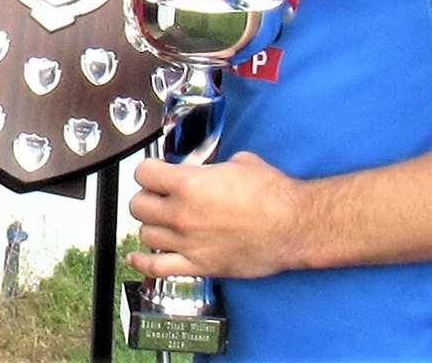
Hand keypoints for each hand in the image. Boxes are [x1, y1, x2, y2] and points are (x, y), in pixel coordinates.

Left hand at [126, 151, 301, 279]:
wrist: (294, 226)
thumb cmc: (273, 196)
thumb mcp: (239, 163)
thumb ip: (211, 167)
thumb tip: (205, 169)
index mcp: (189, 184)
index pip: (143, 173)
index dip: (149, 170)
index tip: (154, 172)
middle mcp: (182, 214)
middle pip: (138, 205)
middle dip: (147, 196)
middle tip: (158, 196)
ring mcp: (188, 243)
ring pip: (145, 234)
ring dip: (151, 226)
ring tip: (162, 221)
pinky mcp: (199, 266)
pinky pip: (157, 268)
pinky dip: (142, 263)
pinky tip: (137, 257)